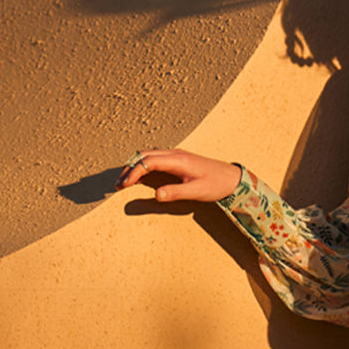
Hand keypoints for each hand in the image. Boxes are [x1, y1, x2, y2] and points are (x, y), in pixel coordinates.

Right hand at [115, 149, 241, 202]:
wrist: (231, 178)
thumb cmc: (216, 184)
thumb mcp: (197, 192)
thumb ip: (176, 192)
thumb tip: (156, 195)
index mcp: (178, 160)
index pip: (148, 162)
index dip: (134, 173)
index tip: (123, 185)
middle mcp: (174, 154)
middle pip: (144, 156)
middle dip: (129, 169)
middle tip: (117, 185)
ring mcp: (175, 155)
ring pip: (147, 156)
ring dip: (134, 167)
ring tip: (123, 183)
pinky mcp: (176, 160)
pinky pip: (154, 159)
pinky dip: (142, 167)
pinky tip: (137, 178)